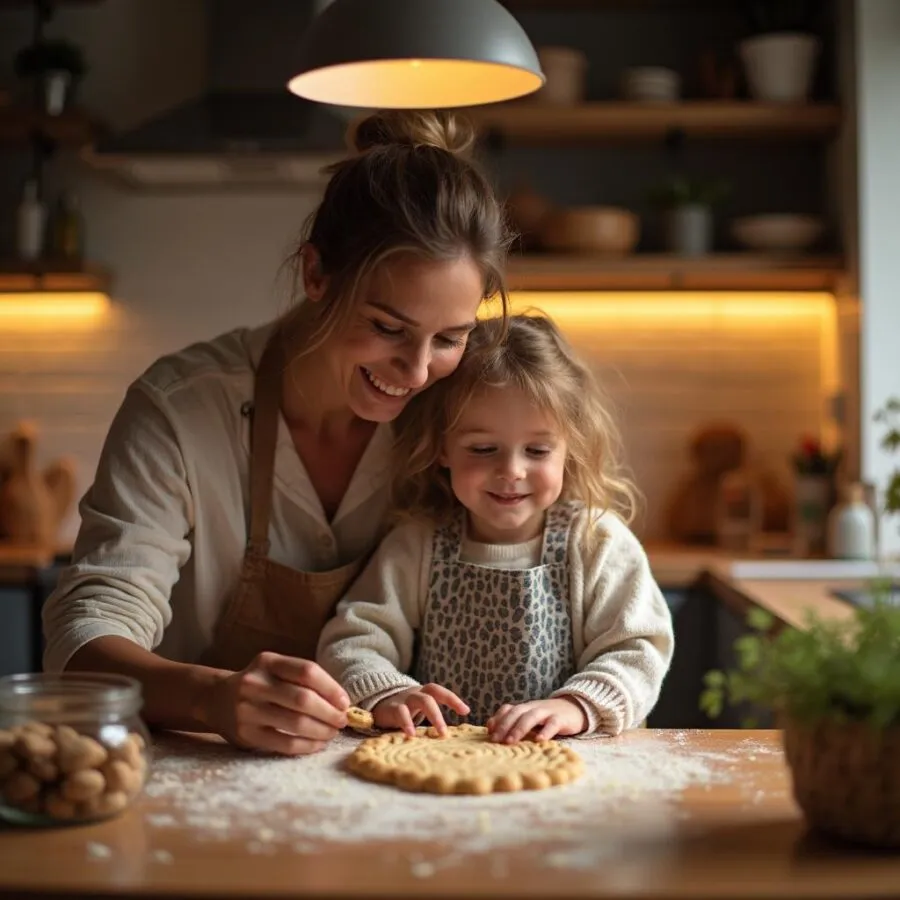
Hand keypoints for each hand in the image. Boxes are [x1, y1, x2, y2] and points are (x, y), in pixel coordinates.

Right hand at [205, 652, 349, 755]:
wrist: (216, 699)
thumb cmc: (260, 684)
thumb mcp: (275, 669)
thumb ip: (302, 679)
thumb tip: (341, 700)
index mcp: (268, 662)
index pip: (307, 671)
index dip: (331, 688)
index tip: (345, 702)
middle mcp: (255, 683)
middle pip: (303, 699)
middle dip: (329, 712)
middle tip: (342, 720)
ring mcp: (248, 710)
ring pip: (295, 723)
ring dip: (321, 731)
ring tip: (332, 733)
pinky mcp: (246, 734)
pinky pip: (284, 744)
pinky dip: (306, 746)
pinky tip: (317, 744)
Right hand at [373, 683, 468, 736]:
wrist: (377, 705)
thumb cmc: (404, 711)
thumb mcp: (419, 711)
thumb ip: (431, 718)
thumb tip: (453, 734)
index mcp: (424, 693)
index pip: (441, 692)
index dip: (453, 699)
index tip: (466, 711)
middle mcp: (416, 693)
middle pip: (432, 694)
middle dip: (444, 710)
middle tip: (448, 731)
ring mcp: (404, 699)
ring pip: (422, 700)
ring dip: (434, 716)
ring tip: (440, 733)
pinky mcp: (392, 708)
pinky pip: (401, 712)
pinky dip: (408, 723)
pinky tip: (412, 735)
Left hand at [487, 696, 586, 743]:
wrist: (575, 708)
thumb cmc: (548, 717)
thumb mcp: (530, 718)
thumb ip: (513, 721)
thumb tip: (490, 728)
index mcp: (525, 707)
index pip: (508, 709)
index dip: (498, 719)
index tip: (489, 732)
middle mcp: (534, 707)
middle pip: (517, 712)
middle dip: (504, 725)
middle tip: (495, 740)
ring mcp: (547, 712)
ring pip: (531, 716)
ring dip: (519, 728)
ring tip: (511, 741)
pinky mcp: (561, 719)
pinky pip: (553, 723)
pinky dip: (545, 731)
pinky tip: (539, 741)